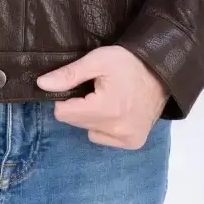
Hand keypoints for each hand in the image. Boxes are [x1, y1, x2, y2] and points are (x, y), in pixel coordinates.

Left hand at [35, 45, 168, 148]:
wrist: (161, 72)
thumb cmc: (128, 63)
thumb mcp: (97, 60)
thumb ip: (69, 74)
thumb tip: (42, 85)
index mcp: (105, 109)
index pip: (64, 113)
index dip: (65, 98)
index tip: (77, 86)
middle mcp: (116, 130)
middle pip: (76, 122)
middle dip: (79, 106)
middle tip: (94, 89)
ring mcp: (127, 139)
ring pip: (89, 131)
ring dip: (91, 117)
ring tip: (107, 98)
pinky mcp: (133, 143)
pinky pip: (104, 138)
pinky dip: (105, 127)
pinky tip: (116, 111)